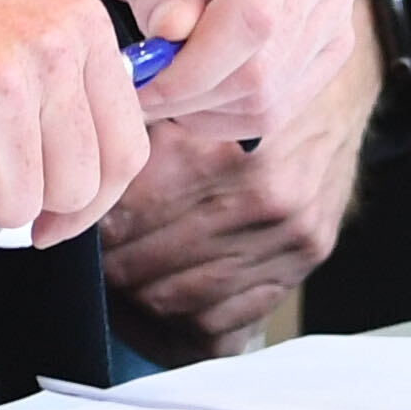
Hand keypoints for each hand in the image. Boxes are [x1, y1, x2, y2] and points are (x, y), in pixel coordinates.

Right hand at [0, 0, 154, 248]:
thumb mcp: (12, 24)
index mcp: (78, 23)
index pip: (126, 146)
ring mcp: (4, 89)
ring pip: (19, 207)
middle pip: (75, 188)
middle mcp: (51, 51)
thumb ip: (62, 83)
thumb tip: (91, 173)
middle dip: (22, 194)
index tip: (60, 213)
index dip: (92, 199)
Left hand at [63, 0, 356, 151]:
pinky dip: (228, 113)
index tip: (140, 84)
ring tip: (158, 83)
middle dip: (192, 92)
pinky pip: (284, 102)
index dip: (196, 66)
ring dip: (206, 108)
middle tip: (136, 89)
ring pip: (275, 92)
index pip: (252, 13)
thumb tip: (175, 36)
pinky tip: (190, 90)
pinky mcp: (330, 33)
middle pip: (266, 61)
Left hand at [97, 27, 377, 360]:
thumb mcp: (197, 90)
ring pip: (183, 299)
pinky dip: (185, 318)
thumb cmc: (255, 89)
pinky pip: (228, 320)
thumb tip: (84, 160)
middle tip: (89, 257)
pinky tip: (162, 297)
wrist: (332, 96)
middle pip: (154, 263)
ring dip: (139, 295)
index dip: (97, 224)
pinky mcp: (303, 264)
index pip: (138, 213)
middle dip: (111, 264)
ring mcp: (289, 240)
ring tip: (118, 276)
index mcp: (229, 153)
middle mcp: (266, 202)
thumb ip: (143, 123)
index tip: (78, 223)